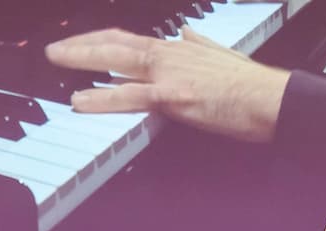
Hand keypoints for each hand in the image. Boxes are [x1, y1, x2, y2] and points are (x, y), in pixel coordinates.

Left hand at [46, 25, 291, 142]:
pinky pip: (128, 96)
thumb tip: (188, 33)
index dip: (102, 40)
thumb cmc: (252, 86)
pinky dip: (100, 97)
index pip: (131, 40)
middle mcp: (170, 55)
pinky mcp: (173, 97)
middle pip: (115, 44)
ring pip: (115, 62)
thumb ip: (201, 45)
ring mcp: (169, 75)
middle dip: (81, 45)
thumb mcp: (224, 55)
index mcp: (180, 49)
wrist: (270, 99)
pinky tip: (80, 101)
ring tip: (57, 63)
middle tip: (55, 50)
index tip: (82, 42)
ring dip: (81, 61)